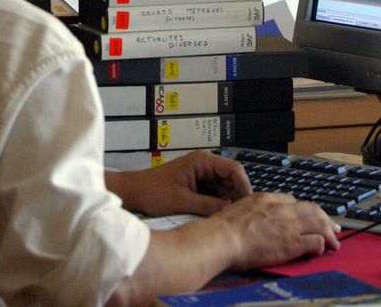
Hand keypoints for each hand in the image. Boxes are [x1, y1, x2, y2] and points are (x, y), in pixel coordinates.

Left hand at [106, 150, 251, 216]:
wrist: (133, 193)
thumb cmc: (153, 193)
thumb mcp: (182, 202)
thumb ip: (208, 206)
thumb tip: (231, 213)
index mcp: (202, 161)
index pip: (233, 169)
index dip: (244, 186)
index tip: (247, 206)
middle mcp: (204, 165)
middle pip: (231, 179)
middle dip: (235, 196)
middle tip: (237, 217)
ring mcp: (201, 175)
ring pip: (224, 188)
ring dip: (226, 202)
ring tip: (226, 219)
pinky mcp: (196, 185)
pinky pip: (214, 194)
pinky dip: (216, 204)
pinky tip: (215, 217)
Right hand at [215, 191, 340, 268]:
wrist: (225, 238)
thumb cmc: (226, 227)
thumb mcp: (241, 207)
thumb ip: (255, 208)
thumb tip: (257, 215)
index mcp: (268, 199)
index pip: (293, 201)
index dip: (304, 210)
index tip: (309, 218)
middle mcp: (282, 209)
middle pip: (312, 209)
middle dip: (325, 218)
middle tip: (333, 226)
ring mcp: (289, 225)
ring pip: (319, 223)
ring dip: (329, 233)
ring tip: (335, 242)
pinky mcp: (292, 243)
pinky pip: (316, 241)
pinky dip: (322, 244)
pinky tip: (321, 250)